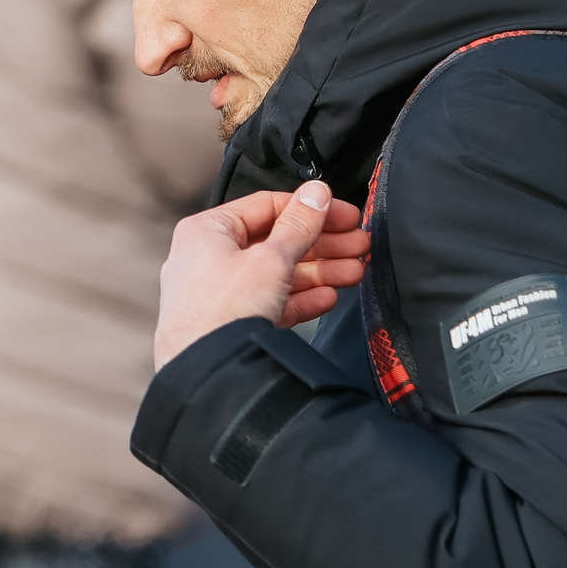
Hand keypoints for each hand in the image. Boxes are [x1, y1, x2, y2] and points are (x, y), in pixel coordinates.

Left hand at [153, 181, 365, 368]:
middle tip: (359, 244)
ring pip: (277, 274)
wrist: (207, 374)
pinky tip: (329, 298)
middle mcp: (207, 259)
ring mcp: (217, 293)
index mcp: (207, 231)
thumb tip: (316, 194)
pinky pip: (270, 302)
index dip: (310, 209)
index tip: (344, 214)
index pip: (266, 207)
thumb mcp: (271, 259)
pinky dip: (300, 299)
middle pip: (275, 241)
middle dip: (322, 244)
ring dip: (319, 272)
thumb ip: (299, 225)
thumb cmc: (222, 312)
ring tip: (356, 272)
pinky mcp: (229, 323)